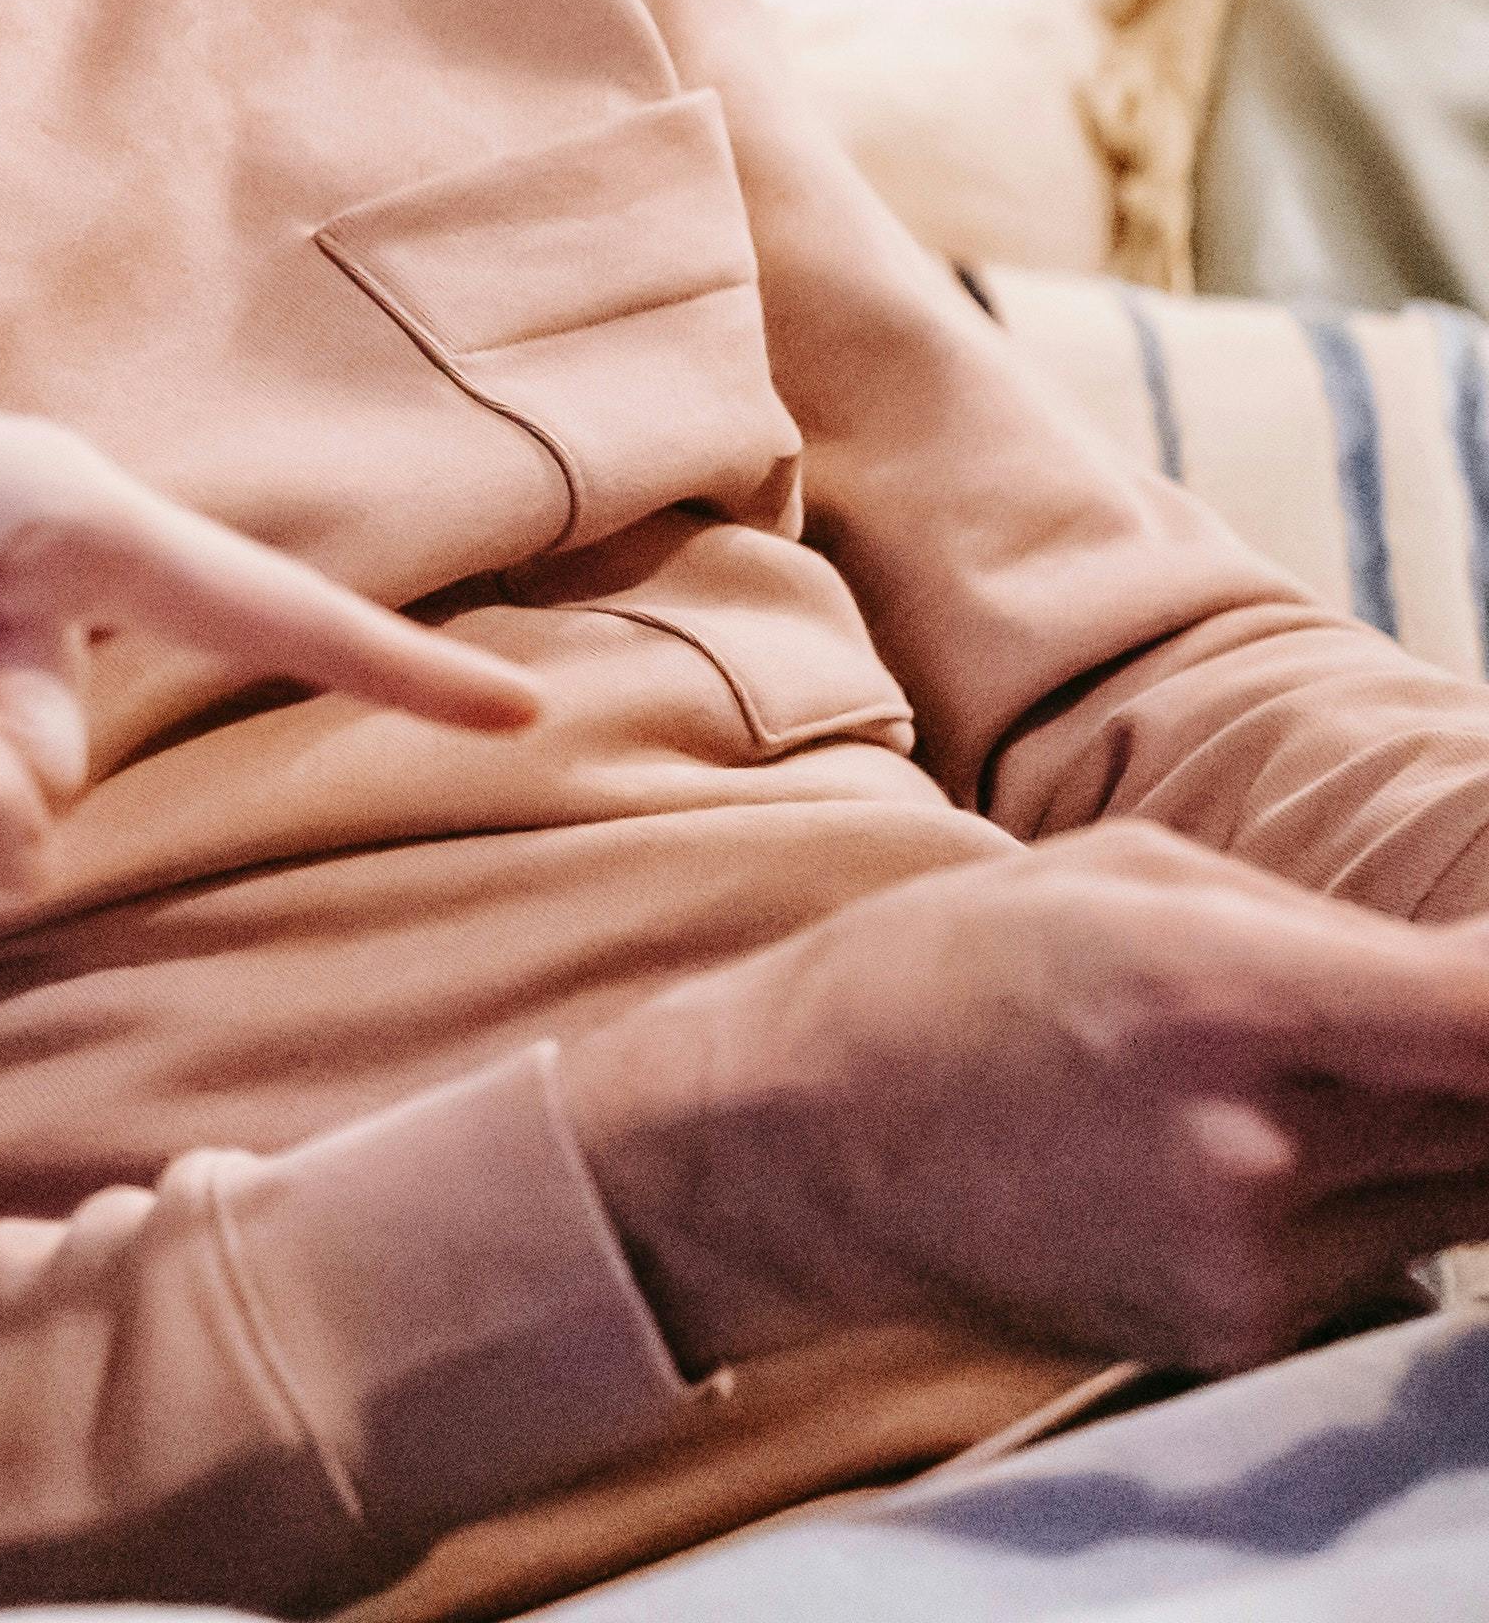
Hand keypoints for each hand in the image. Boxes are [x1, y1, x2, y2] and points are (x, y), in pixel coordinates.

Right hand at [556, 824, 1488, 1374]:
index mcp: (1214, 997)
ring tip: (1342, 1070)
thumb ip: (1331, 930)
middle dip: (1484, 1059)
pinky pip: (1384, 1253)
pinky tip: (1262, 1142)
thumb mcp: (1126, 877)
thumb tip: (1483, 983)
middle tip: (1426, 1015)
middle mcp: (1250, 1149)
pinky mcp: (1241, 1331)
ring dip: (1449, 1129)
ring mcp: (1250, 1262)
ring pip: (1469, 1196)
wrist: (789, 1145)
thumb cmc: (939, 976)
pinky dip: (1372, 1193)